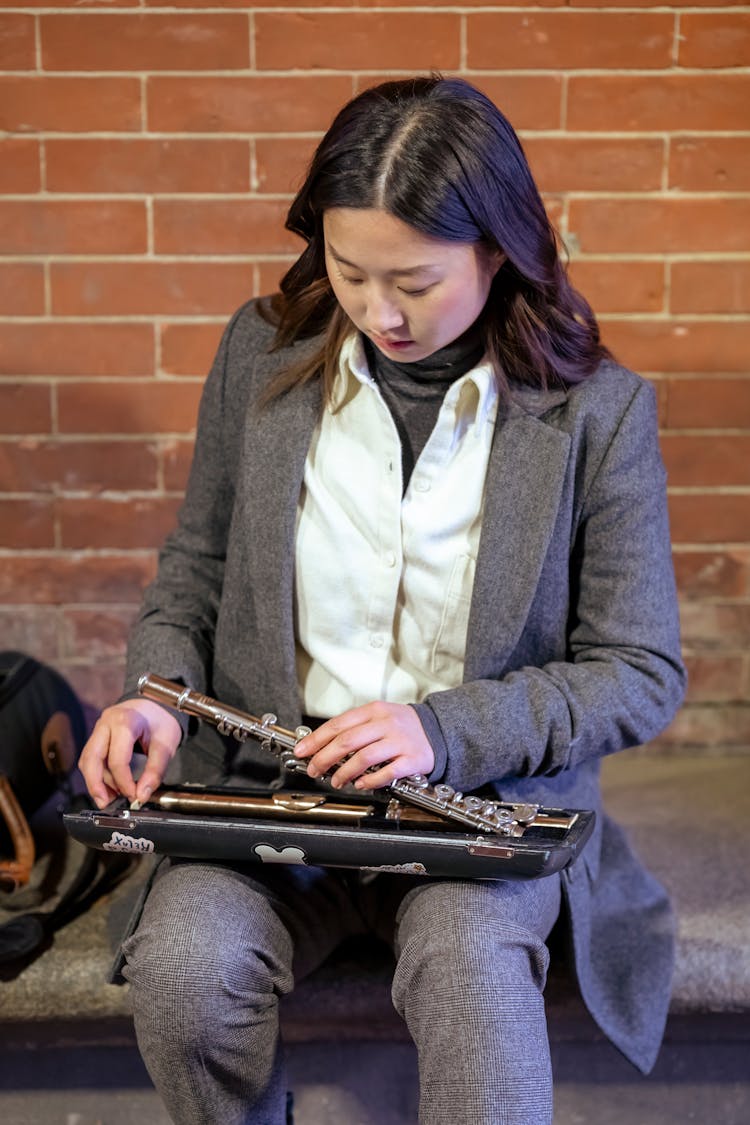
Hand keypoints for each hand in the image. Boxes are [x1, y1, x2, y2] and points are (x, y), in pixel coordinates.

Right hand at [78, 698, 180, 808]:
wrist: (156, 705)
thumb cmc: (161, 721)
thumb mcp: (166, 744)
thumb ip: (155, 771)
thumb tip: (142, 796)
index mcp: (124, 721)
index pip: (117, 759)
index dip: (124, 782)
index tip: (134, 796)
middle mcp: (106, 723)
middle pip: (91, 759)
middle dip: (96, 785)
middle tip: (107, 804)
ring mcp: (98, 729)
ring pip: (87, 761)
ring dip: (95, 782)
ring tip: (110, 798)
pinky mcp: (97, 737)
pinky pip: (90, 759)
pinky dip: (96, 775)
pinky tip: (108, 788)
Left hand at [293, 702, 433, 790]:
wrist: (438, 731)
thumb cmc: (401, 727)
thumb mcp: (377, 718)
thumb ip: (353, 729)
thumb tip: (322, 746)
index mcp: (373, 711)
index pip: (338, 724)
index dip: (316, 740)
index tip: (302, 752)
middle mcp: (385, 723)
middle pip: (347, 741)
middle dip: (324, 758)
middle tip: (314, 770)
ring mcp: (399, 741)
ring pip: (363, 757)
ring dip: (344, 772)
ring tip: (337, 781)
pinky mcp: (412, 759)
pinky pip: (386, 772)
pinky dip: (370, 781)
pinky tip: (361, 784)